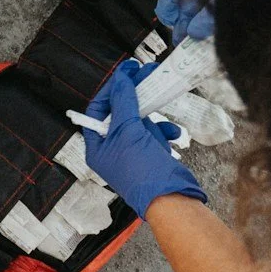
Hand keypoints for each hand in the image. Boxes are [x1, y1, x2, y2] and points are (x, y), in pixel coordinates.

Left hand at [80, 60, 205, 215]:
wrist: (170, 198)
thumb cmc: (142, 170)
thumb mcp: (128, 131)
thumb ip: (123, 101)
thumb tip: (120, 78)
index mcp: (97, 146)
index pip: (97, 110)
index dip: (110, 90)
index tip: (125, 73)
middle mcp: (112, 149)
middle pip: (120, 112)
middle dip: (135, 95)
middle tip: (147, 72)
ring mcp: (132, 152)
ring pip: (141, 121)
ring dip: (153, 115)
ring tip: (163, 103)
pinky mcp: (151, 154)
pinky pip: (155, 134)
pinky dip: (165, 131)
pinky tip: (173, 134)